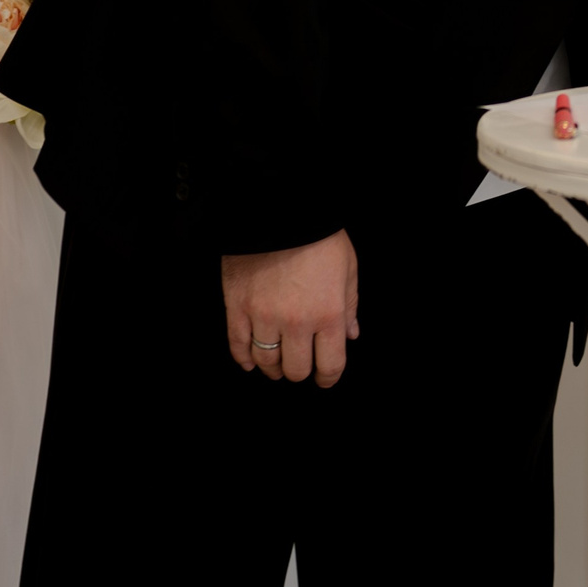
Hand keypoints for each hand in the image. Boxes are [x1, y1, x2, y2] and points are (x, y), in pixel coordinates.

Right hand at [222, 229, 358, 385]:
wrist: (279, 208)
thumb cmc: (319, 235)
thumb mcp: (348, 267)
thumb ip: (349, 304)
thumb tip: (351, 334)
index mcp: (329, 313)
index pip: (330, 365)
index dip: (328, 377)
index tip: (325, 378)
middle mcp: (296, 322)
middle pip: (296, 369)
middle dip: (301, 371)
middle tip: (301, 364)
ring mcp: (263, 316)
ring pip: (266, 362)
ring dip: (273, 368)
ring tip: (276, 365)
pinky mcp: (236, 307)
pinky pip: (237, 345)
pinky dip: (244, 358)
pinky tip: (250, 361)